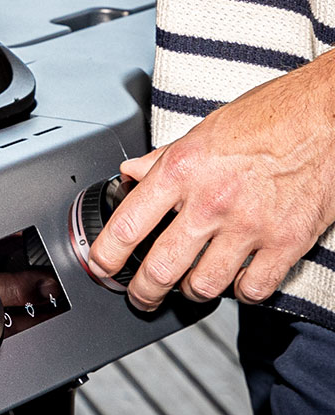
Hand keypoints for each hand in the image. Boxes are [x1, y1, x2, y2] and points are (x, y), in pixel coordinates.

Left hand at [91, 55, 334, 309]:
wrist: (322, 119)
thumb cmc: (264, 119)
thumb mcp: (199, 132)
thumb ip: (162, 160)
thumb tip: (130, 173)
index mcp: (181, 170)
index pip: (129, 224)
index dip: (107, 255)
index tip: (100, 267)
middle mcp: (210, 202)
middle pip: (162, 266)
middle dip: (144, 291)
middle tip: (140, 296)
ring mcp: (249, 226)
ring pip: (205, 285)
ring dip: (191, 293)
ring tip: (187, 287)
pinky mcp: (286, 243)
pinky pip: (254, 289)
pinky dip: (241, 293)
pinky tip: (236, 281)